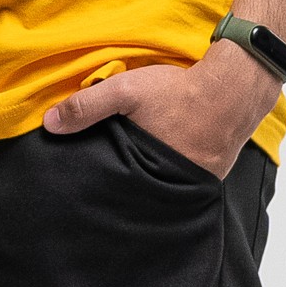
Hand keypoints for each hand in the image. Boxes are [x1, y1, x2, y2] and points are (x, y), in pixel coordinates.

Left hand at [42, 40, 282, 178]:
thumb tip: (48, 124)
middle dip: (118, 199)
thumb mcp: (126, 92)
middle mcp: (167, 191)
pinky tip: (157, 174)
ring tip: (124, 190)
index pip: (111, 197)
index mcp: (144, 178)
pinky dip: (166, 182)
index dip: (97, 198)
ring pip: (156, 195)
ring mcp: (190, 189)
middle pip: (134, 200)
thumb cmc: (180, 92)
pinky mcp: (205, 181)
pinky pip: (178, 187)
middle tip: (98, 200)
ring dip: (143, 191)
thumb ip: (86, 106)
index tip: (81, 199)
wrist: (237, 87)